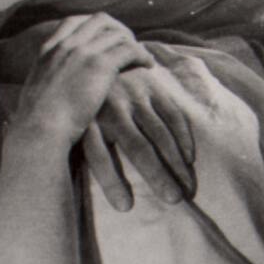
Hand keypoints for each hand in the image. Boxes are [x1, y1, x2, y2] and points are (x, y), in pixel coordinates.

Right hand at [10, 14, 152, 150]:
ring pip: (118, 34)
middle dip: (118, 29)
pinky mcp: (100, 65)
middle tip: (128, 45)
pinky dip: (142, 54)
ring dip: (132, 43)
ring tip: (141, 58)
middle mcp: (67, 45)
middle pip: (100, 20)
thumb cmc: (38, 120)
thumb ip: (50, 79)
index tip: (105, 39)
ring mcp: (84, 52)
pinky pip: (130, 49)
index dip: (94, 27)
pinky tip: (148, 65)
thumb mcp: (37, 90)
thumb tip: (58, 87)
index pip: (74, 21)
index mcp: (49, 49)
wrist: (40, 128)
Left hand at [81, 67, 197, 211]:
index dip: (111, 182)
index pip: (99, 156)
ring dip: (177, 163)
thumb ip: (82, 151)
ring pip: (160, 134)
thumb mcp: (75, 125)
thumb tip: (98, 191)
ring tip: (188, 189)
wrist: (92, 57)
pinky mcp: (152, 87)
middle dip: (157, 175)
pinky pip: (172, 115)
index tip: (125, 206)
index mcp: (88, 121)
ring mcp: (135, 96)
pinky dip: (183, 138)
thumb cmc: (83, 106)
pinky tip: (189, 160)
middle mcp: (112, 109)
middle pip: (138, 148)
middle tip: (174, 200)